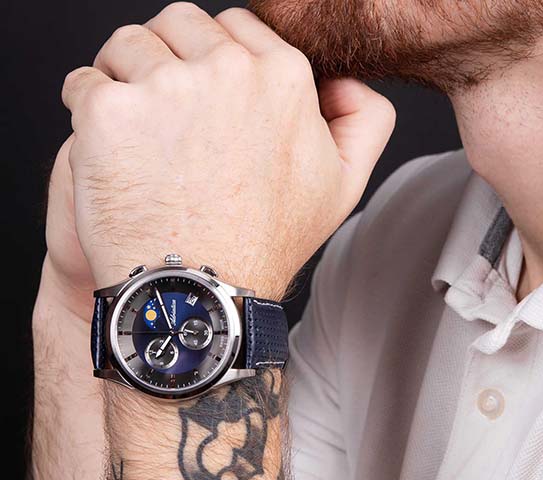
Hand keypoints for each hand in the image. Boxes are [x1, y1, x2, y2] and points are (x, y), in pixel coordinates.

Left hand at [61, 3, 394, 297]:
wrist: (201, 292)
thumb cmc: (264, 246)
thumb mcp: (342, 187)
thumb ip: (363, 121)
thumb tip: (347, 81)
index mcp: (282, 77)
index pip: (234, 27)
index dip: (213, 61)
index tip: (202, 101)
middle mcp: (225, 71)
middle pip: (179, 24)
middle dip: (170, 60)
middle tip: (167, 118)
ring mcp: (164, 88)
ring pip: (128, 45)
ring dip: (125, 78)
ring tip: (136, 135)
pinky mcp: (109, 112)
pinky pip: (82, 81)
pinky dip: (85, 108)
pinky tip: (109, 150)